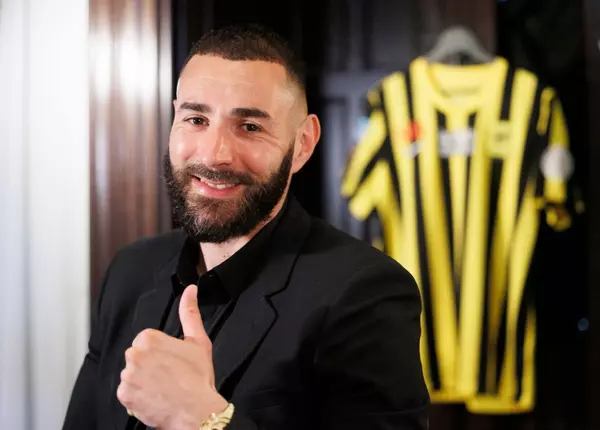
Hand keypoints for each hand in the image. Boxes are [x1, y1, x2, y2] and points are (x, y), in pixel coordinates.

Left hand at [117, 284, 228, 429]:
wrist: (196, 411)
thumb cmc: (198, 378)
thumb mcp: (198, 341)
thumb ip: (190, 313)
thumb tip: (190, 290)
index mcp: (149, 338)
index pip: (147, 342)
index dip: (161, 354)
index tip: (172, 363)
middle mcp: (134, 354)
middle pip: (137, 358)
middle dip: (149, 366)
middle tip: (169, 377)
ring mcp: (128, 376)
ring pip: (132, 375)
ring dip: (143, 382)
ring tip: (162, 389)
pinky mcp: (124, 395)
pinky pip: (127, 393)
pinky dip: (137, 397)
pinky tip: (154, 398)